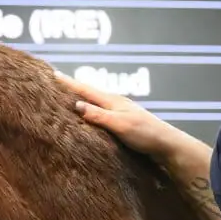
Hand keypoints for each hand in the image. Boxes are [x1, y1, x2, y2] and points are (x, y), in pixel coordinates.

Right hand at [55, 72, 176, 158]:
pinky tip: (88, 115)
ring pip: (95, 102)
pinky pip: (101, 113)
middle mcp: (115, 104)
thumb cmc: (145, 135)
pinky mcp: (123, 123)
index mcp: (112, 101)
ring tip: (67, 96)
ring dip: (81, 98)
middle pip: (89, 93)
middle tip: (56, 82)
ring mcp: (119, 113)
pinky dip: (90, 110)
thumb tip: (76, 105)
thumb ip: (98, 116)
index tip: (53, 74)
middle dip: (73, 87)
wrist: (167, 145)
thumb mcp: (120, 125)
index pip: (86, 90)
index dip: (69, 83)